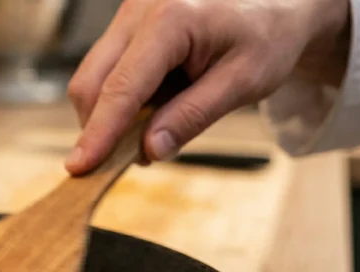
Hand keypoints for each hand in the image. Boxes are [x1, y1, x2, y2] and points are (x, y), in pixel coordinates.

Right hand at [65, 0, 350, 173]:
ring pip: (93, 75)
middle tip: (121, 161)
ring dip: (109, 114)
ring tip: (153, 128)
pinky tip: (153, 106)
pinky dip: (119, 98)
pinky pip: (106, 68)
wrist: (280, 0)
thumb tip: (148, 151)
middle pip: (91, 81)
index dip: (99, 132)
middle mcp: (140, 9)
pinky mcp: (128, 22)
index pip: (121, 88)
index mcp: (171, 19)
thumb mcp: (245, 82)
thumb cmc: (268, 35)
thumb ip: (193, 116)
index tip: (79, 168)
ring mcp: (130, 13)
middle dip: (97, 127)